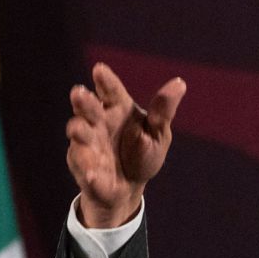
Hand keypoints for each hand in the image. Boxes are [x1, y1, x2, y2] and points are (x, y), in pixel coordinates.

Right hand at [65, 63, 186, 227]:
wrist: (129, 188)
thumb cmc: (142, 153)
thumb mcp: (158, 133)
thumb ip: (163, 110)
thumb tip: (180, 83)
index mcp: (118, 109)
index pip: (111, 91)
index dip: (105, 80)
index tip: (99, 69)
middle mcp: (98, 122)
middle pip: (88, 107)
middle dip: (83, 101)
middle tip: (79, 92)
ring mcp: (87, 143)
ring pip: (79, 133)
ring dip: (78, 131)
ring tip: (78, 129)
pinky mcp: (83, 167)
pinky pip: (84, 168)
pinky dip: (88, 171)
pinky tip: (93, 174)